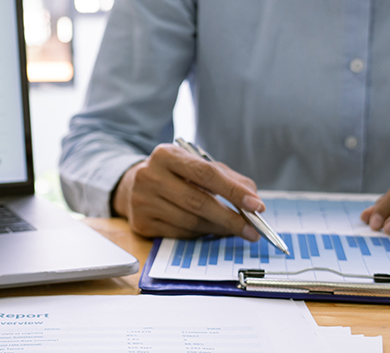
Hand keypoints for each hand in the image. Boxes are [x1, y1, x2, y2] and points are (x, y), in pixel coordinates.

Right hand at [112, 143, 263, 238]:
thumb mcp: (199, 166)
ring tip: (235, 230)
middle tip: (252, 229)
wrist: (133, 185)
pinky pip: (180, 233)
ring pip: (190, 221)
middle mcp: (149, 175)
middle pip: (198, 201)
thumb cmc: (175, 175)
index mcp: (167, 155)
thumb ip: (229, 179)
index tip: (256, 206)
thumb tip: (254, 200)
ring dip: (218, 229)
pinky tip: (210, 229)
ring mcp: (142, 201)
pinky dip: (200, 234)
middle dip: (231, 218)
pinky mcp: (141, 222)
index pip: (206, 173)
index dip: (233, 191)